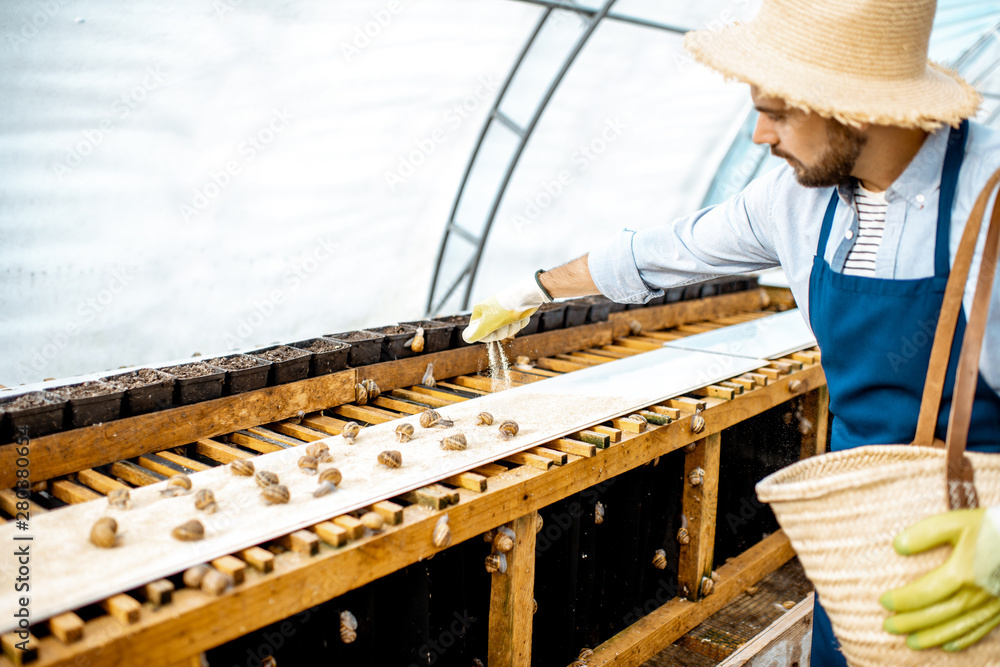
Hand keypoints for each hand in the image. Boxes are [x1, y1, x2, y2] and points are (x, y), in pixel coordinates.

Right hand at [462, 273, 551, 342]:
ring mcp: (503, 313)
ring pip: (507, 331)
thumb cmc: (505, 309)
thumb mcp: (488, 322)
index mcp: (480, 312)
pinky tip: (521, 317)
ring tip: (515, 318)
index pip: (479, 332)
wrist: (526, 297)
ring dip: (513, 327)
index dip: (488, 336)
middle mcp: (490, 312)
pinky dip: (520, 323)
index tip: (494, 334)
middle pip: (494, 333)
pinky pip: (516, 325)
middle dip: (504, 330)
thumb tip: (467, 338)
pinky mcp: (514, 313)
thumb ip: (476, 333)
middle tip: (507, 322)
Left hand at [881, 507, 999, 650]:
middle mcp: (977, 593)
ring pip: (958, 626)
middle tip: (889, 626)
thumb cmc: (992, 527)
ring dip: (933, 636)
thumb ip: (926, 533)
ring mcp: (991, 604)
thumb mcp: (957, 522)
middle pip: (938, 614)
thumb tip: (898, 546)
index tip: (884, 602)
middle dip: (911, 623)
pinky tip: (948, 645)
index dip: (903, 600)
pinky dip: (963, 639)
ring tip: (910, 642)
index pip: (925, 593)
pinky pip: (981, 629)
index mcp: (963, 573)